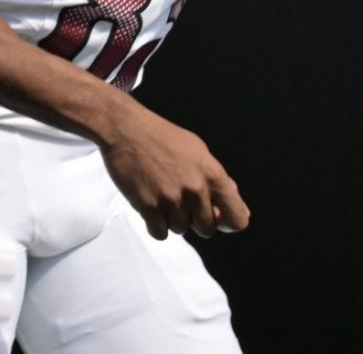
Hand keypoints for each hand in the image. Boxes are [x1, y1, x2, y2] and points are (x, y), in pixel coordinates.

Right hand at [98, 104, 249, 239]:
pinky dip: (156, 225)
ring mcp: (171, 199)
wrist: (125, 128)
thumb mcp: (199, 151)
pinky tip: (151, 207)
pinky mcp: (148, 206)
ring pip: (181, 229)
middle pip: (206, 229)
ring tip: (161, 196)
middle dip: (195, 220)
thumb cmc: (162, 136)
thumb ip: (217, 180)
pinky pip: (160, 233)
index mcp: (212, 174)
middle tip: (180, 202)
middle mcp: (195, 190)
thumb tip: (231, 210)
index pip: (237, 219)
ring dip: (172, 219)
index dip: (227, 223)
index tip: (216, 217)